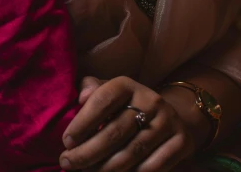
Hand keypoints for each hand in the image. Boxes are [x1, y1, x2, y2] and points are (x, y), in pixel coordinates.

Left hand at [59, 76, 195, 171]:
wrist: (170, 115)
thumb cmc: (125, 106)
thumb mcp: (108, 91)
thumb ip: (92, 89)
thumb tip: (82, 96)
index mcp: (126, 84)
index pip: (102, 101)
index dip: (82, 122)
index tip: (66, 142)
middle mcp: (150, 100)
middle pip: (115, 132)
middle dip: (87, 152)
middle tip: (67, 164)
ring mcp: (168, 121)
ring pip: (131, 153)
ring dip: (104, 168)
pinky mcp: (182, 142)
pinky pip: (152, 167)